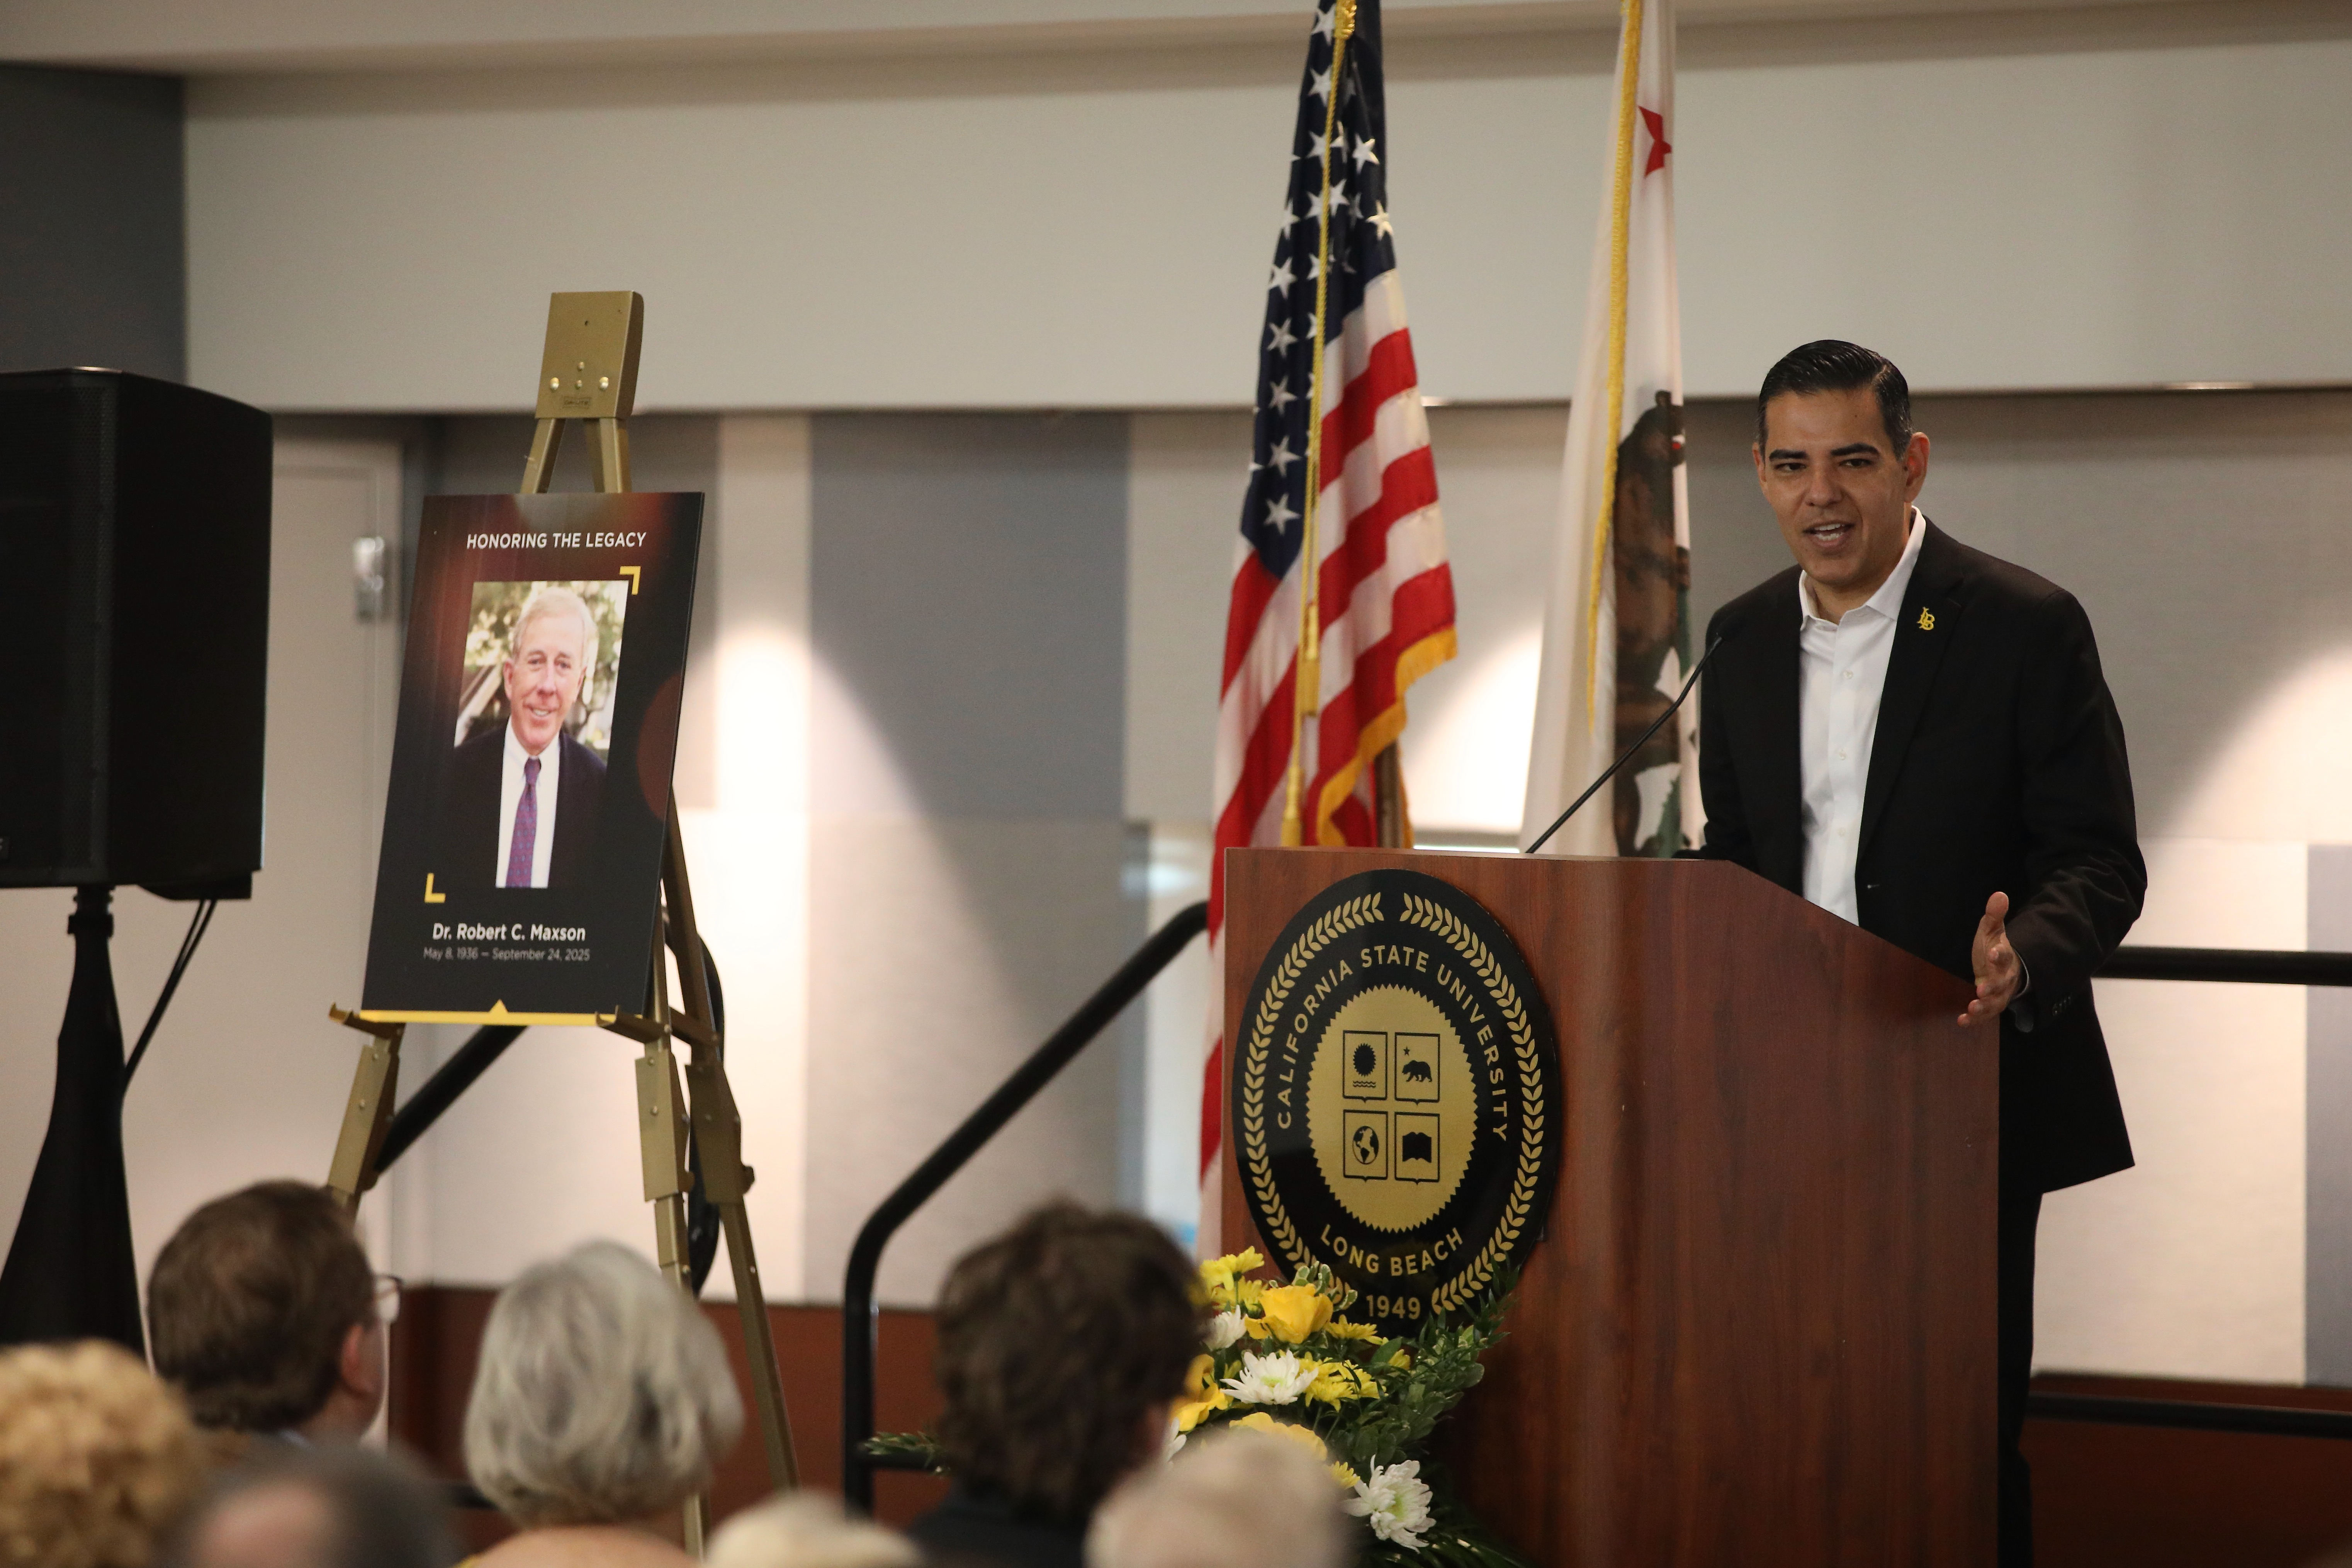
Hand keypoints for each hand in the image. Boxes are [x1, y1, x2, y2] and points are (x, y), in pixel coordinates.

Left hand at [1960, 891, 2019, 1026]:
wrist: (2002, 968)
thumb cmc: (1993, 947)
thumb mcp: (1991, 930)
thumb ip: (1994, 915)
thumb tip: (1999, 893)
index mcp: (2005, 957)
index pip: (2005, 955)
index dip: (2000, 954)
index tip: (1994, 952)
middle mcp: (2005, 978)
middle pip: (2002, 983)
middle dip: (1993, 987)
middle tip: (1981, 989)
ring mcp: (1999, 994)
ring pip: (1995, 1003)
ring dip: (1984, 1006)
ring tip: (1972, 1008)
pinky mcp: (1990, 1005)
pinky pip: (1985, 1015)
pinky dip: (1974, 1019)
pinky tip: (1961, 1021)